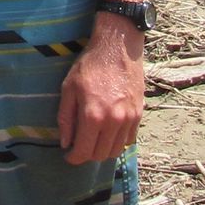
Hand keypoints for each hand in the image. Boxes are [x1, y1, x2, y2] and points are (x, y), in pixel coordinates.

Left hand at [57, 22, 145, 166]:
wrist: (118, 47)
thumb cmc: (90, 65)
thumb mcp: (69, 88)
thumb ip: (66, 118)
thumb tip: (66, 143)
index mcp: (93, 116)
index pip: (84, 152)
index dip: (74, 158)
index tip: (69, 155)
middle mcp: (113, 121)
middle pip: (101, 155)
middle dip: (87, 155)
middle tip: (80, 146)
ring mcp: (129, 118)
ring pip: (116, 150)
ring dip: (103, 150)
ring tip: (94, 139)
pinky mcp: (139, 114)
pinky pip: (129, 139)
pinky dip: (118, 141)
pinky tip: (108, 131)